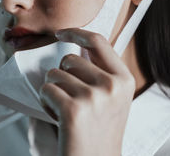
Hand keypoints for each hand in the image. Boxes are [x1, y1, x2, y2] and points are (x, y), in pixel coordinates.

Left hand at [39, 28, 135, 155]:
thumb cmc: (96, 136)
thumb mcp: (109, 101)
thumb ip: (97, 74)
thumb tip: (73, 48)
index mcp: (124, 80)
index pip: (98, 42)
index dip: (77, 33)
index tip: (61, 33)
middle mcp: (113, 86)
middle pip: (70, 58)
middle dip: (62, 76)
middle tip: (71, 100)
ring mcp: (95, 97)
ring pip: (55, 74)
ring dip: (53, 91)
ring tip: (66, 111)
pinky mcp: (74, 109)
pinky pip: (46, 90)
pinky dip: (45, 103)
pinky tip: (58, 120)